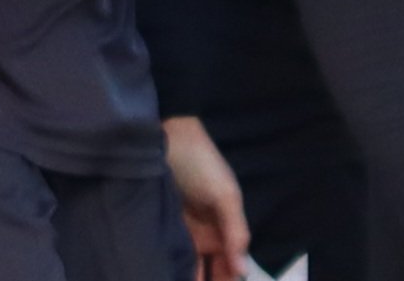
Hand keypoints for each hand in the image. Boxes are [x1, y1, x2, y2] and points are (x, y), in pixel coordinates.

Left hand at [163, 116, 246, 280]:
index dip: (227, 279)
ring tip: (170, 280)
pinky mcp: (159, 229)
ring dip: (185, 276)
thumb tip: (243, 271)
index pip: (231, 266)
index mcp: (226, 230)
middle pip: (210, 270)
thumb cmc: (203, 164)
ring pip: (188, 267)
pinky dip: (167, 267)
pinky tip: (162, 274)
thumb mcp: (226, 196)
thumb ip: (236, 233)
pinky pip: (167, 256)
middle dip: (207, 280)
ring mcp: (182, 234)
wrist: (166, 138)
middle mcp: (205, 236)